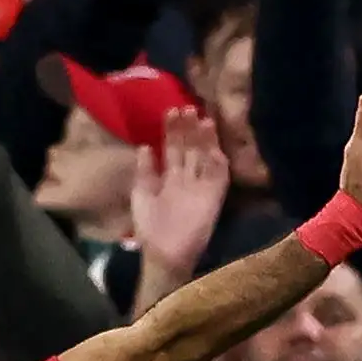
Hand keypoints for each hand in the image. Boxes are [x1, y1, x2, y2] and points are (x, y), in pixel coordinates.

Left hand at [131, 109, 229, 274]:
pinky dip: (218, 161)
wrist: (164, 253)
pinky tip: (214, 146)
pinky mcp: (214, 197)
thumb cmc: (150, 226)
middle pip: (191, 148)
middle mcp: (188, 178)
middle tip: (188, 107)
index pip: (173, 148)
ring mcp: (202, 186)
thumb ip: (144, 170)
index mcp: (169, 177)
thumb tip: (145, 146)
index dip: (172, 130)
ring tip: (203, 119)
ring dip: (205, 140)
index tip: (171, 110)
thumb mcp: (142, 193)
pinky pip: (219, 176)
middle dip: (189, 129)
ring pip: (206, 157)